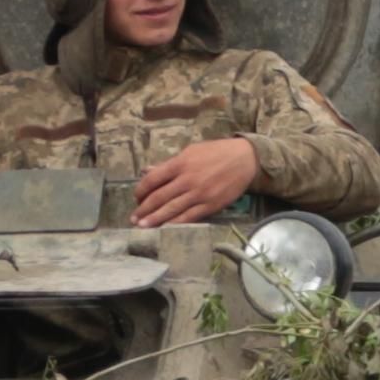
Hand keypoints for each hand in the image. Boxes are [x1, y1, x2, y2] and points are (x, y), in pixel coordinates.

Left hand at [134, 136, 255, 225]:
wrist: (245, 159)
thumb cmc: (216, 153)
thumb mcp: (191, 152)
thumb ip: (169, 164)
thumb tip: (147, 171)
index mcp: (181, 163)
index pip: (153, 179)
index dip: (141, 190)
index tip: (136, 197)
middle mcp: (188, 179)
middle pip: (159, 197)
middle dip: (144, 209)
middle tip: (134, 218)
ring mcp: (199, 194)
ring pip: (171, 209)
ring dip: (155, 219)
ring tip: (143, 226)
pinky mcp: (210, 205)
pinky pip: (189, 217)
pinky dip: (175, 223)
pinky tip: (165, 228)